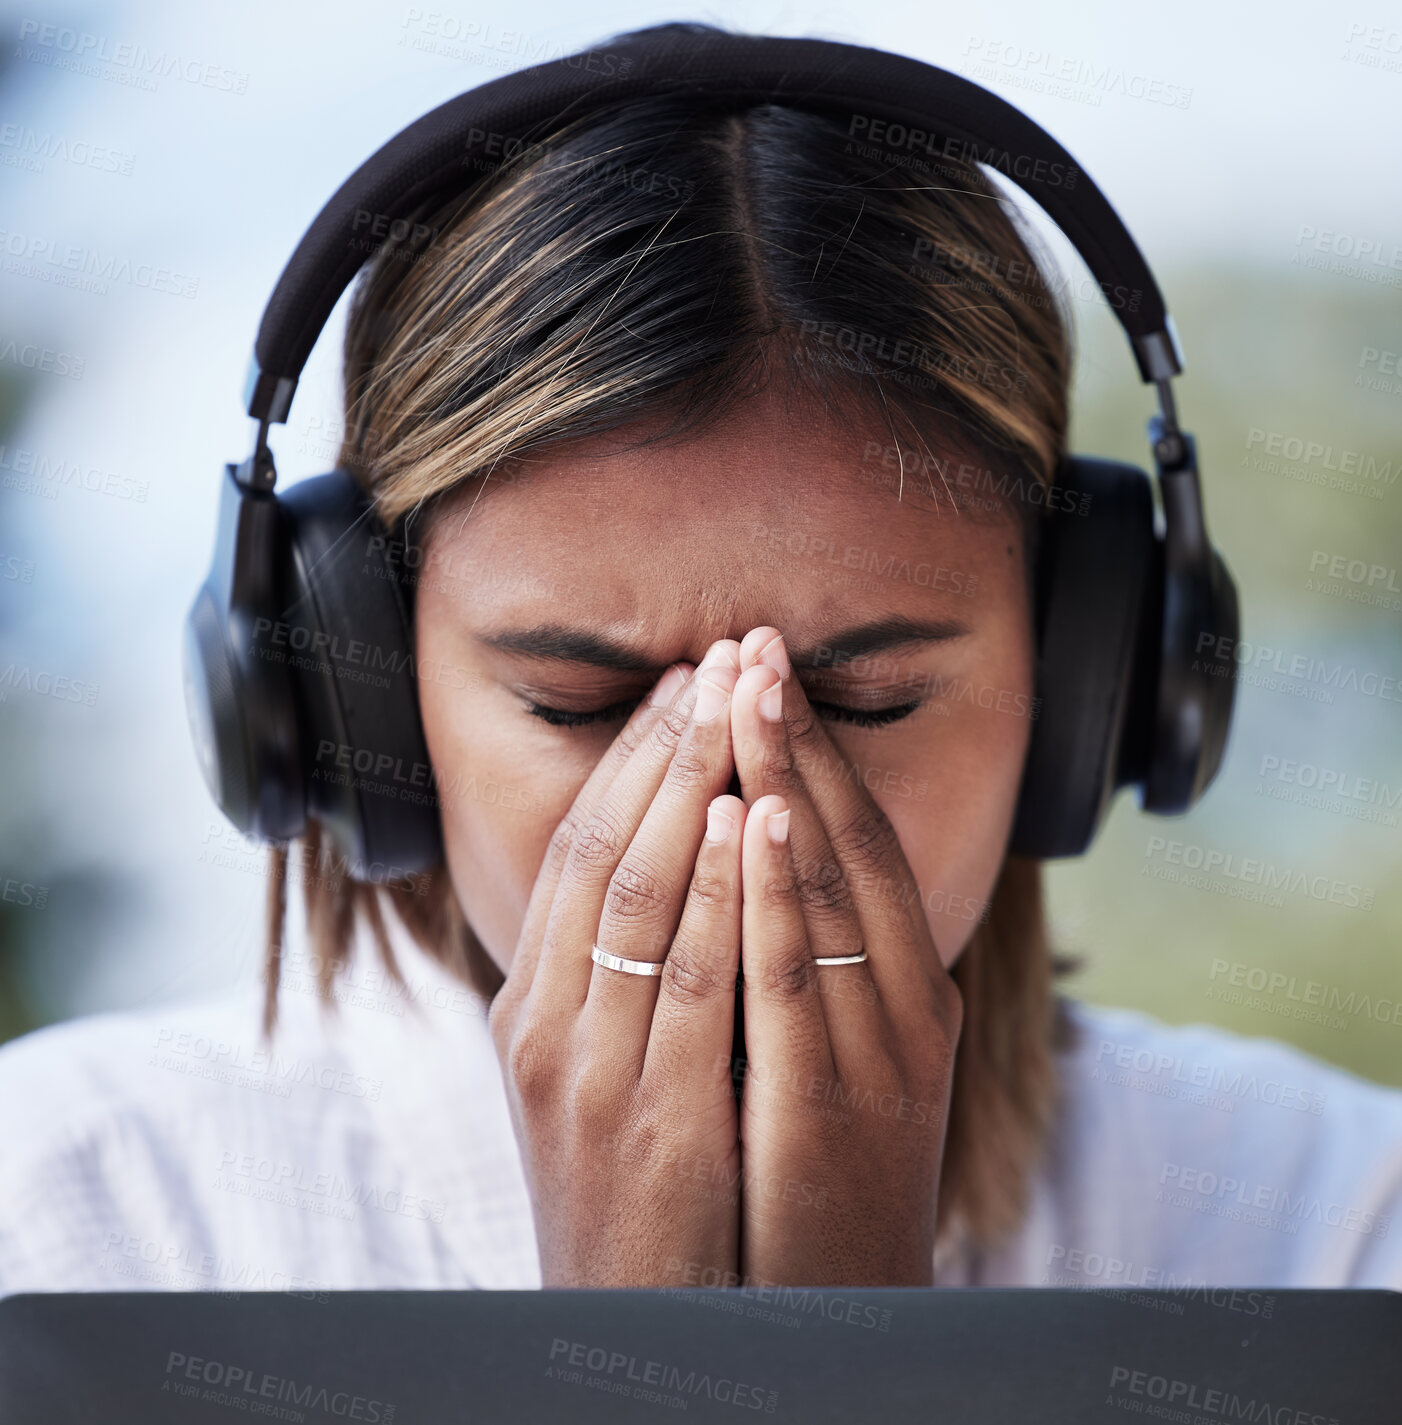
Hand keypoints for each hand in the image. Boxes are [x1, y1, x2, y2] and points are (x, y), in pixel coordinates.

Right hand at [489, 641, 748, 1284]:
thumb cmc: (630, 1192)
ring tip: (738, 697)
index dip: (632, 757)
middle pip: (603, 849)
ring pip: (638, 894)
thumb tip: (674, 871)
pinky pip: (690, 980)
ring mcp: (588, 1072)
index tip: (683, 680)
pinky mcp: (647, 1121)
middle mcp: (545, 1024)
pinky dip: (721, 890)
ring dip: (694, 785)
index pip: (578, 848)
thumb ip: (619, 979)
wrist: (633, 1335)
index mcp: (533, 1006)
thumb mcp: (599, 1075)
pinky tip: (757, 818)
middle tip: (720, 654)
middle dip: (665, 743)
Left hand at [729, 627, 961, 1286]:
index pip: (862, 843)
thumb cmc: (821, 1171)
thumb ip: (814, 962)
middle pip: (851, 848)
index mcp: (911, 989)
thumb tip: (760, 860)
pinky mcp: (836, 1111)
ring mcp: (882, 1059)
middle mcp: (910, 1009)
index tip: (768, 668)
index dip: (817, 750)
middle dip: (800, 740)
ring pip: (832, 894)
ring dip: (791, 784)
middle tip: (756, 642)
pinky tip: (757, 818)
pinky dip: (778, 892)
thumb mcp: (834, 1053)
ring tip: (752, 694)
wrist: (834, 1316)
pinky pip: (796, 981)